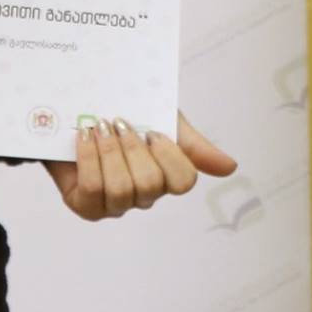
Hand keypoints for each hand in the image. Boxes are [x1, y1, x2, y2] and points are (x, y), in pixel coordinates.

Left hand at [45, 112, 237, 221]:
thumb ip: (194, 144)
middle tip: (119, 122)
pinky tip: (84, 136)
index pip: (183, 182)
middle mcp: (144, 196)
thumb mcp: (163, 119)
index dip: (168, 156)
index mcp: (167, 175)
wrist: (79, 106)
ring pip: (120, 190)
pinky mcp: (85, 205)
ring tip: (99, 127)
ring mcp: (114, 205)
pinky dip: (88, 157)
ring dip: (108, 152)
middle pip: (150, 185)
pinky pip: (92, 189)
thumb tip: (232, 168)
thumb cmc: (125, 114)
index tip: (153, 131)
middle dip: (132, 148)